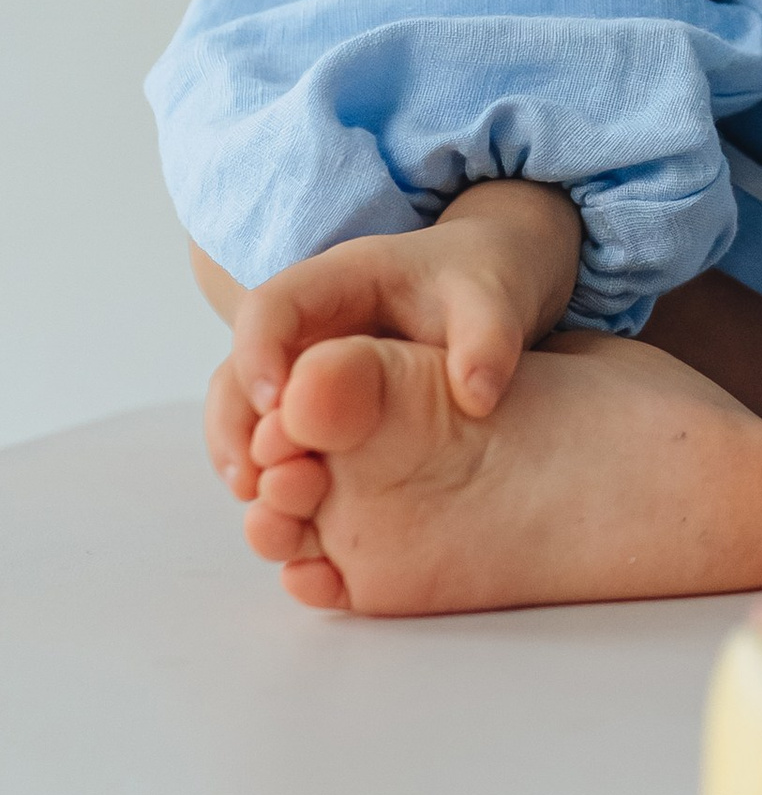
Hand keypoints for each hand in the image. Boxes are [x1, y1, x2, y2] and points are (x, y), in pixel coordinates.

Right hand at [202, 181, 582, 499]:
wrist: (488, 292)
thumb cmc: (483, 283)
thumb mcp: (493, 298)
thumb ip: (488, 337)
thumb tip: (476, 395)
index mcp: (338, 280)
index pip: (272, 306)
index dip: (259, 352)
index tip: (274, 406)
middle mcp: (307, 325)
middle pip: (239, 364)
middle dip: (235, 422)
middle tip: (250, 479)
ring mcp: (304, 365)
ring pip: (243, 406)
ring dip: (242, 454)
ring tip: (259, 505)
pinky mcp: (316, 404)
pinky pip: (274, 435)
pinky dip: (269, 471)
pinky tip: (288, 515)